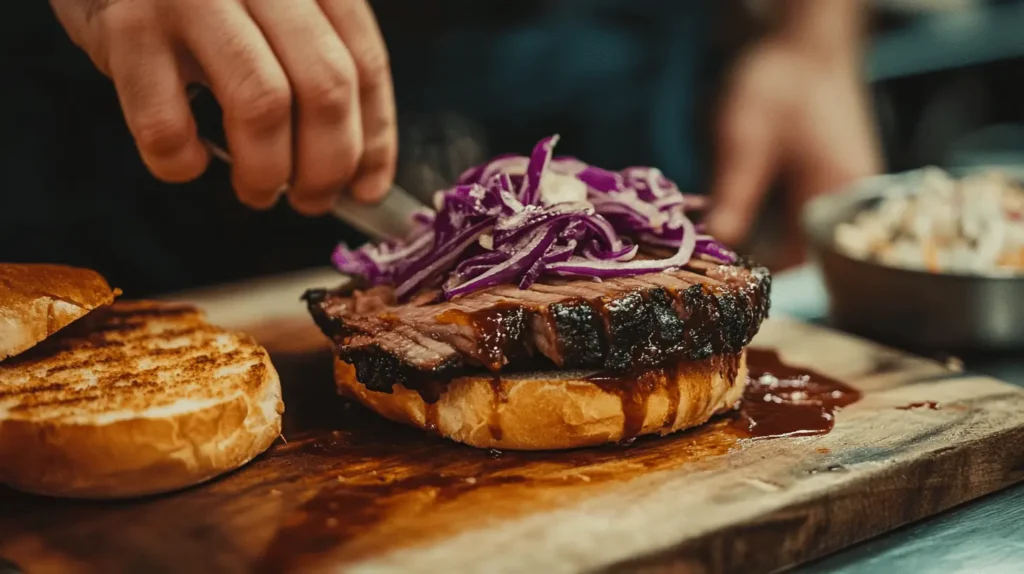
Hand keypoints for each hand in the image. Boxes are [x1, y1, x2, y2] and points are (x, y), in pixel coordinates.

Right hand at [50, 0, 396, 214]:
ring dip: (267, 172)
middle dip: (327, 165)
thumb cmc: (196, 3)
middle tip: (311, 200)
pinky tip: (188, 162)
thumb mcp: (272, 12)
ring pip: (263, 104)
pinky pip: (169, 125)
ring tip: (258, 191)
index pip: (364, 62)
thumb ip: (317, 68)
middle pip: (326, 86)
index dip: (373, 138)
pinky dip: (183, 163)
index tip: (367, 189)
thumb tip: (361, 173)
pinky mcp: (127, 27)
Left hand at [705, 37, 881, 267]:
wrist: (809, 42)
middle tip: (710, 239)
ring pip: (801, 233)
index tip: (710, 259)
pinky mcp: (840, 179)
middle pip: (799, 251)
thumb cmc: (780, 85)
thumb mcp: (744, 142)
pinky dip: (775, 216)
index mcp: (834, 200)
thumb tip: (716, 247)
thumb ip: (734, 199)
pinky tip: (748, 201)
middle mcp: (852, 202)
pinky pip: (806, 214)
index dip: (748, 265)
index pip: (792, 261)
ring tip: (723, 219)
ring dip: (762, 232)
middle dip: (753, 249)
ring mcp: (849, 191)